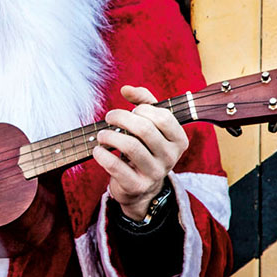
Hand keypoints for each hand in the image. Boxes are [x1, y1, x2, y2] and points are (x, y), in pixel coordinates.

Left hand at [92, 85, 188, 220]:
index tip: (130, 111)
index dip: (142, 109)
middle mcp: (171, 157)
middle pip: (144, 129)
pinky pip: (116, 166)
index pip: (163, 117)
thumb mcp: (150, 125)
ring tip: (102, 134)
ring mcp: (155, 173)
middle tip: (109, 117)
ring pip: (130, 147)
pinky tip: (98, 149)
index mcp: (178, 140)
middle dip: (121, 118)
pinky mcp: (137, 186)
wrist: (140, 187)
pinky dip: (102, 154)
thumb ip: (143, 102)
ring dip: (109, 136)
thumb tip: (126, 89)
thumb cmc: (144, 148)